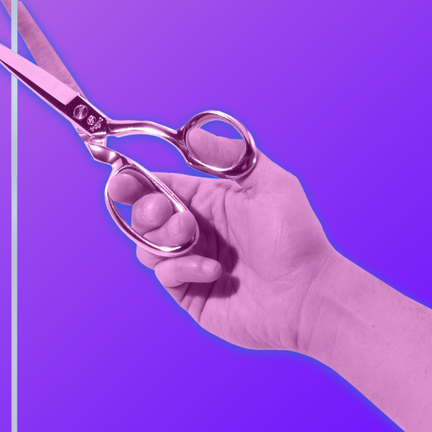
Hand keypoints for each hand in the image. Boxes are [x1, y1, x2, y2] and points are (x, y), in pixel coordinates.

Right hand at [104, 126, 341, 353]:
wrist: (311, 297)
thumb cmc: (297, 240)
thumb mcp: (270, 184)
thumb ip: (228, 156)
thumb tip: (190, 134)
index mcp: (208, 203)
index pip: (158, 187)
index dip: (134, 182)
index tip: (121, 181)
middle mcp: (196, 232)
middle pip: (144, 215)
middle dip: (148, 210)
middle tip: (173, 215)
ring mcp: (192, 264)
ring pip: (146, 245)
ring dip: (163, 238)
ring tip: (194, 241)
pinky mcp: (192, 295)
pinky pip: (164, 276)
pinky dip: (182, 269)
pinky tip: (213, 271)